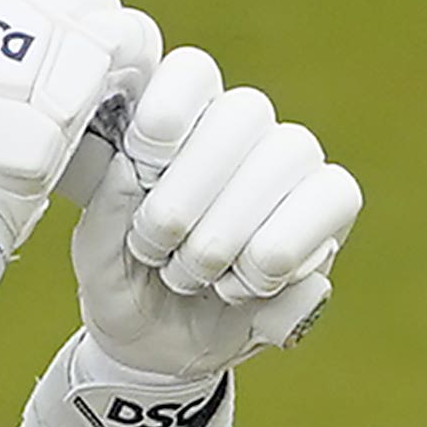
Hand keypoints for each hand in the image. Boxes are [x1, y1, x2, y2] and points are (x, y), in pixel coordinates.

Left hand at [64, 45, 359, 383]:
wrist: (163, 354)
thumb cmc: (127, 287)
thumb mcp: (96, 259)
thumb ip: (104, 211)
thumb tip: (131, 172)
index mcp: (175, 123)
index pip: (191, 71)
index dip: (170, 110)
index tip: (143, 163)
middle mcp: (238, 132)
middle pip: (242, 111)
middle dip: (191, 191)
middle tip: (159, 246)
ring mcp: (288, 164)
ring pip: (287, 153)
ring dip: (230, 230)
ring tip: (195, 274)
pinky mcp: (329, 206)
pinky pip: (331, 198)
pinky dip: (278, 252)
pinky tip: (242, 284)